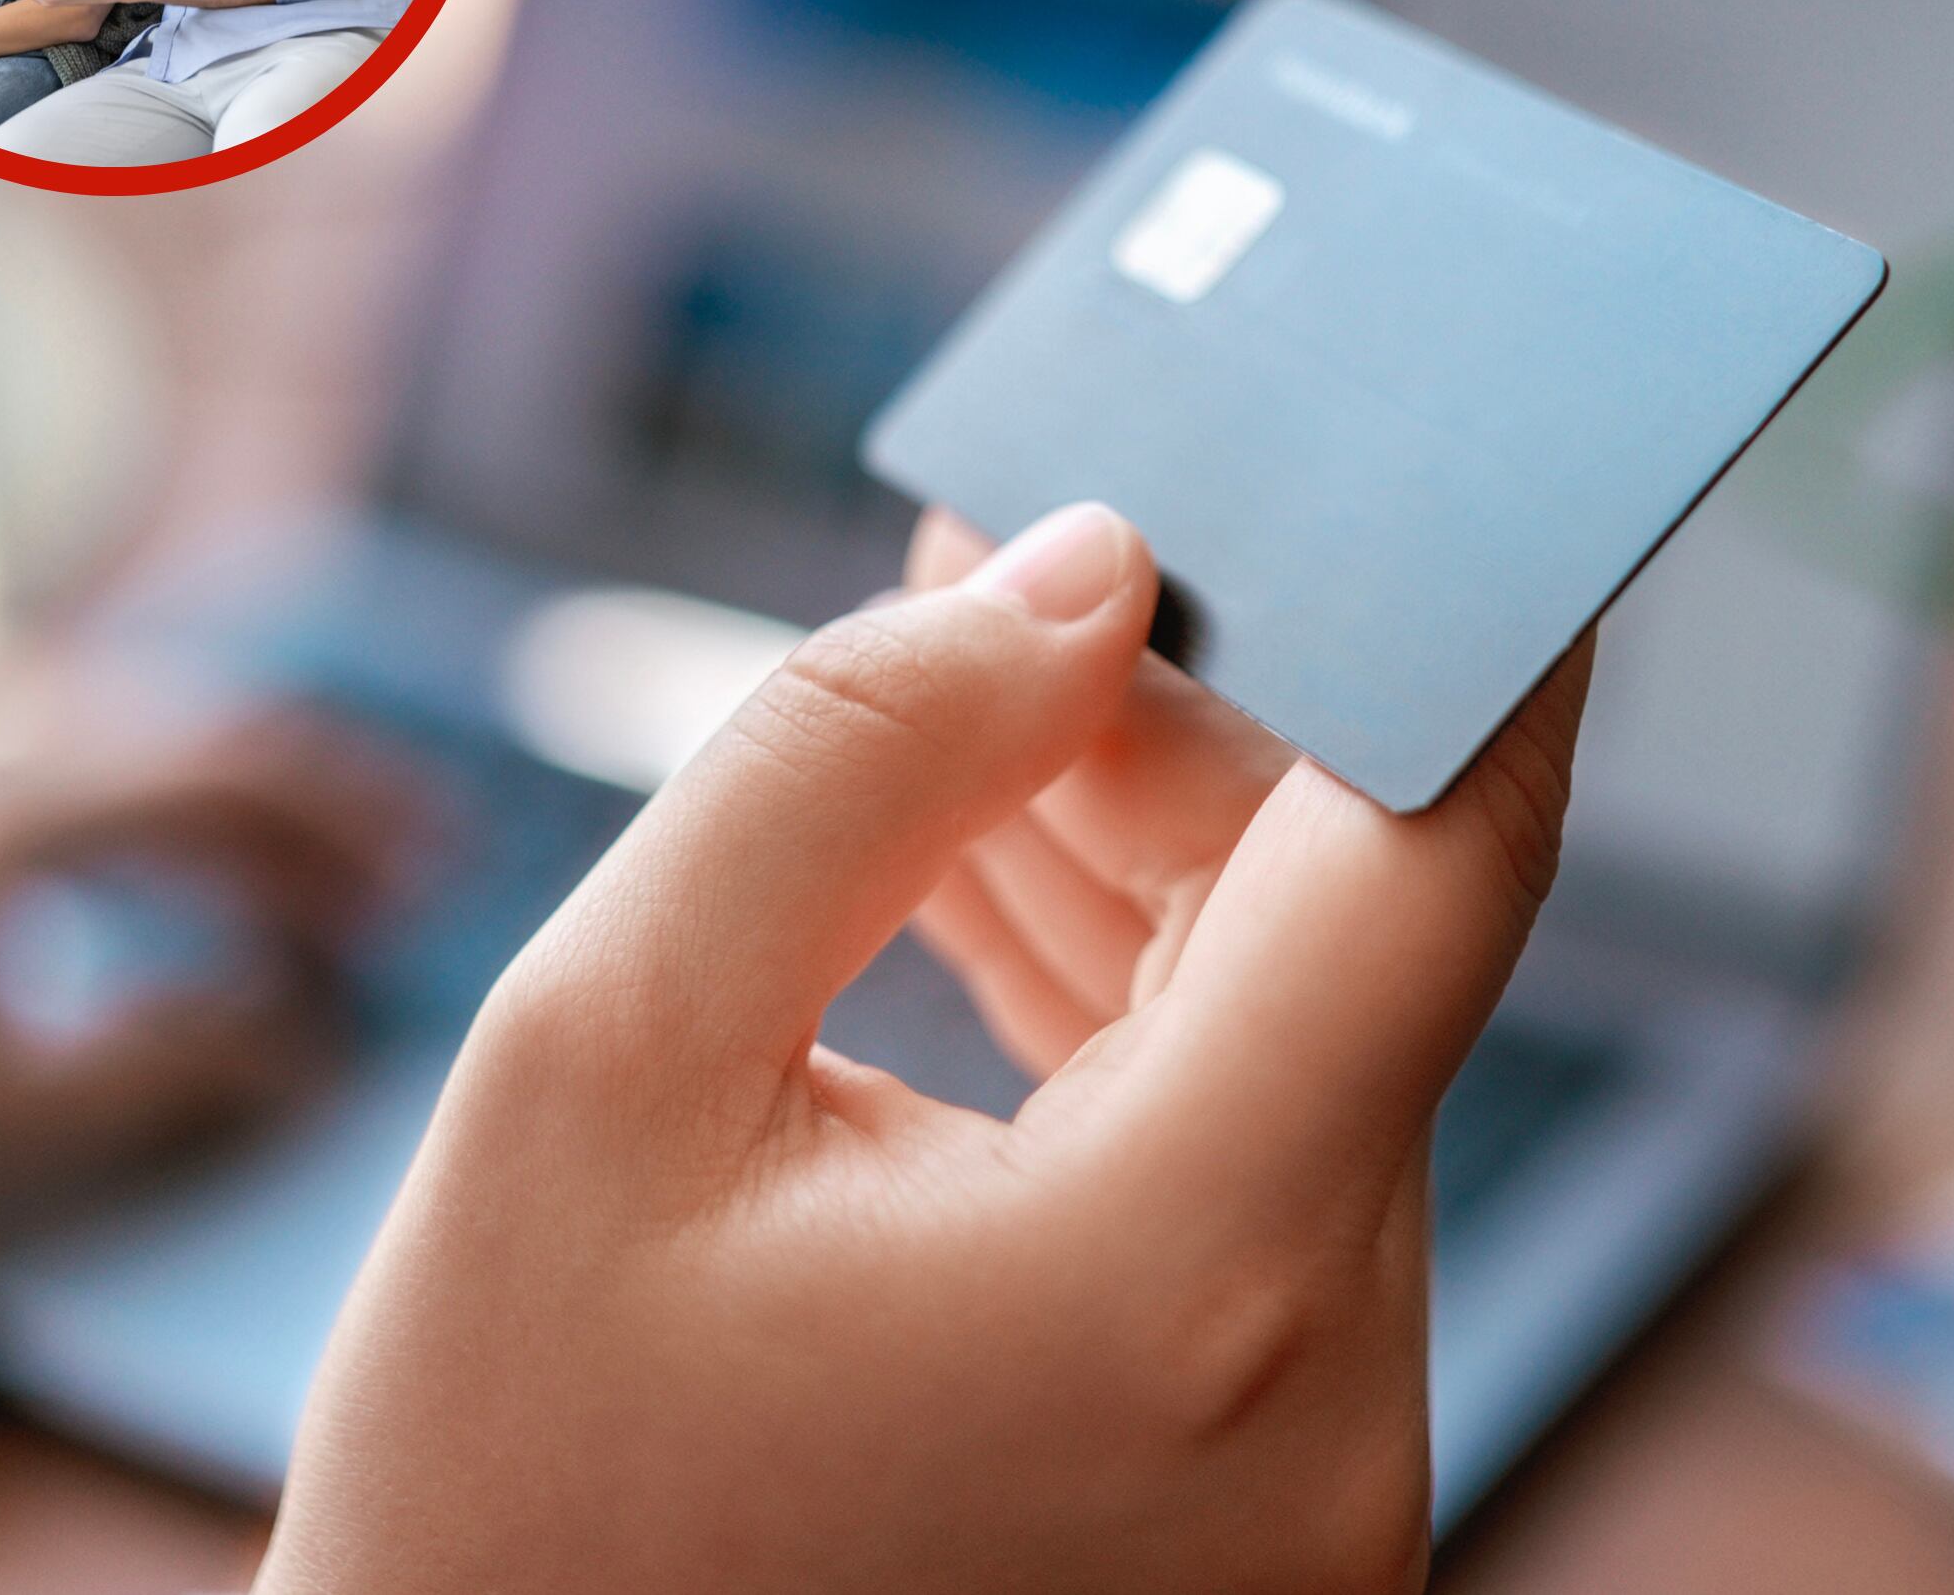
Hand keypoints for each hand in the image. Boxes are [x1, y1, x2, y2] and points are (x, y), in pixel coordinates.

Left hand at [0, 659, 433, 1231]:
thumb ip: (163, 1072)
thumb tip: (303, 1034)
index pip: (214, 770)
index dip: (344, 818)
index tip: (431, 875)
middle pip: (147, 742)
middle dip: (282, 806)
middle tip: (383, 880)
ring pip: (67, 766)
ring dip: (187, 819)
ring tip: (270, 895)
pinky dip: (92, 845)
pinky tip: (102, 913)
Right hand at [260, 503, 1593, 1593]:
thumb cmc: (504, 1490)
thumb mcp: (596, 1062)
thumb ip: (848, 761)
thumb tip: (1080, 575)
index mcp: (1196, 1274)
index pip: (1443, 855)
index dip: (1450, 620)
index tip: (1403, 463)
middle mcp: (1329, 1400)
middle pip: (1346, 942)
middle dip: (1187, 729)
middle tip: (1012, 580)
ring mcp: (1313, 1482)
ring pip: (1292, 1055)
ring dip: (1145, 865)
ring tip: (962, 719)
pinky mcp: (1257, 1509)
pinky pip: (1241, 1185)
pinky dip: (1131, 1023)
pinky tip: (984, 893)